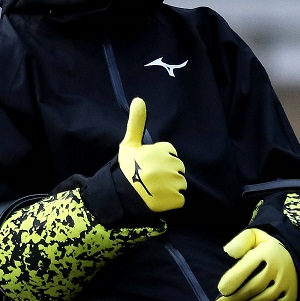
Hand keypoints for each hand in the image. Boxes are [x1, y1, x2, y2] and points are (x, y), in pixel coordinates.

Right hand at [117, 97, 185, 212]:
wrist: (119, 195)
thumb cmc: (125, 168)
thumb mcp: (129, 144)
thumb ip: (136, 122)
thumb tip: (139, 99)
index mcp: (163, 151)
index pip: (170, 154)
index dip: (160, 160)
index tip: (147, 166)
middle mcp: (171, 165)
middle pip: (178, 169)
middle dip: (167, 173)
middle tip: (150, 179)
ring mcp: (174, 183)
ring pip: (180, 184)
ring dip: (170, 188)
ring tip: (154, 189)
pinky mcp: (175, 199)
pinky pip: (180, 199)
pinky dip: (171, 201)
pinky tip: (158, 199)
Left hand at [215, 228, 297, 300]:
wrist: (292, 255)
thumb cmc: (265, 247)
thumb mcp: (253, 236)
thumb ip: (240, 241)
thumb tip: (228, 252)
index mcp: (268, 252)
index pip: (246, 268)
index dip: (232, 280)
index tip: (221, 289)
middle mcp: (280, 268)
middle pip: (253, 288)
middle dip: (234, 298)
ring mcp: (287, 283)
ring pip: (263, 299)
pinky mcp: (292, 296)